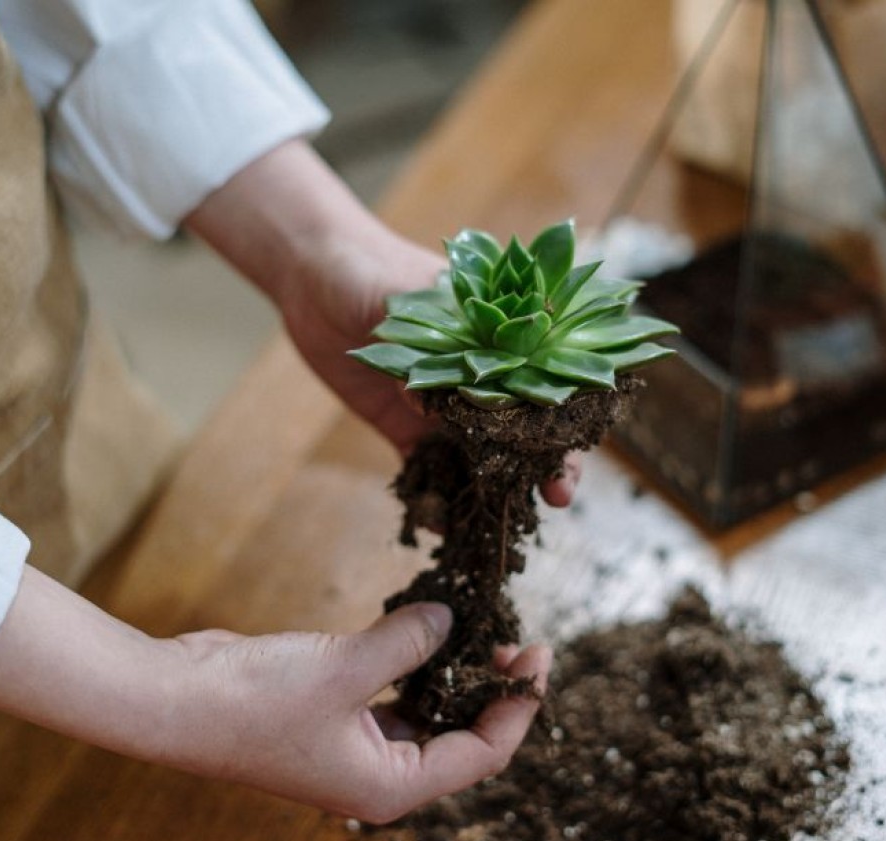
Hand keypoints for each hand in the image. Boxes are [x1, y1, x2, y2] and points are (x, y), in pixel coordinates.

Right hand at [153, 603, 550, 822]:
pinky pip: (387, 690)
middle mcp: (375, 774)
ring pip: (422, 711)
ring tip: (473, 626)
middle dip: (487, 688)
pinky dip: (407, 661)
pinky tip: (420, 625)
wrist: (174, 699)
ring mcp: (351, 744)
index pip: (481, 754)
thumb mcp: (345, 669)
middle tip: (510, 637)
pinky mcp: (330, 713)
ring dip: (447, 672)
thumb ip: (406, 643)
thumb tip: (449, 618)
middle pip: (457, 736)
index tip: (538, 657)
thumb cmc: (254, 701)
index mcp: (388, 786)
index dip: (517, 707)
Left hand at [184, 139, 581, 502]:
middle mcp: (479, 379)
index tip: (570, 457)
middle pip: (522, 430)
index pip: (546, 387)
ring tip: (495, 525)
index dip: (563, 426)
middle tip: (554, 502)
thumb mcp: (412, 303)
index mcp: (498, 341)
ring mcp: (441, 406)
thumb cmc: (375, 269)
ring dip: (491, 491)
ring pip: (478, 457)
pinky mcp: (402, 424)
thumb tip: (432, 400)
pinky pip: (423, 466)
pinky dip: (431, 496)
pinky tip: (438, 524)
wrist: (314, 274)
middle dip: (539, 468)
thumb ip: (430, 351)